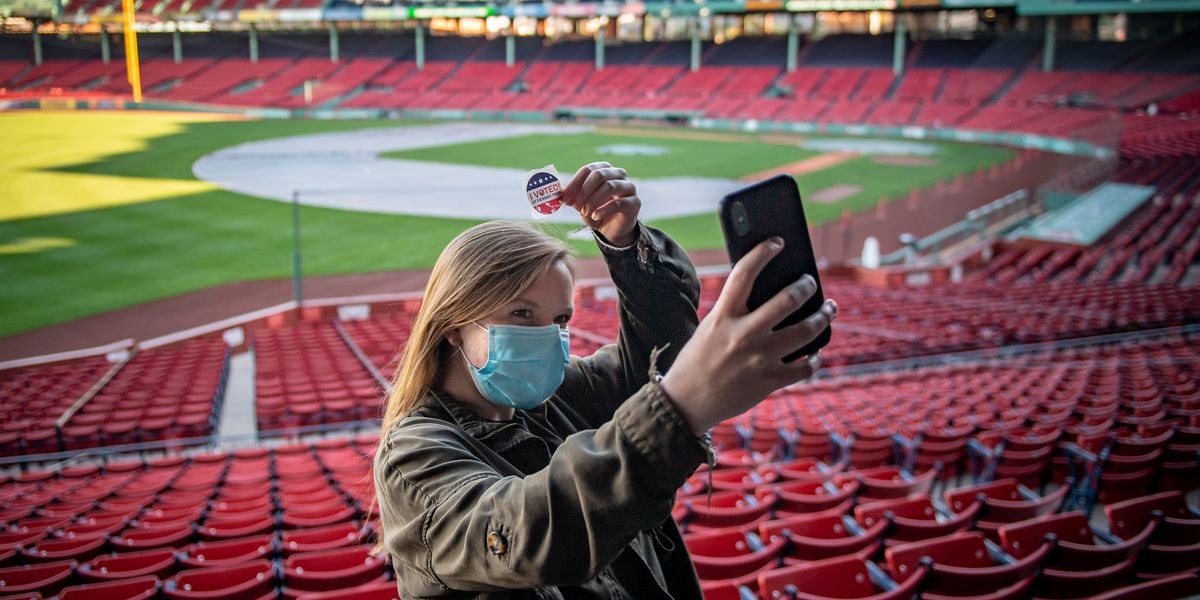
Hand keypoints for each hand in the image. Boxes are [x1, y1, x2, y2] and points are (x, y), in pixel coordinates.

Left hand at [561, 162, 640, 246]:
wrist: (610, 229)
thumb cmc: (594, 211)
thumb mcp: (579, 202)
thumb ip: (570, 195)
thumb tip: (558, 193)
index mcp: (604, 169)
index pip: (587, 169)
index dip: (574, 184)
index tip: (563, 198)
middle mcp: (618, 174)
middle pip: (599, 175)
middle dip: (583, 191)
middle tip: (575, 206)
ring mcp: (629, 187)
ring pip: (609, 186)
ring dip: (592, 200)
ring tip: (584, 212)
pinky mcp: (635, 202)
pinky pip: (618, 203)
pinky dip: (603, 210)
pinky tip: (595, 216)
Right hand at [660, 237, 837, 435]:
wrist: (686, 403)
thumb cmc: (698, 360)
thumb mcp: (710, 328)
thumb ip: (734, 311)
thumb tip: (770, 292)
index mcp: (723, 316)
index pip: (744, 272)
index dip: (763, 251)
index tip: (778, 241)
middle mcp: (743, 335)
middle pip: (788, 300)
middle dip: (806, 286)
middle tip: (811, 282)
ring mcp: (759, 359)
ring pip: (806, 331)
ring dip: (823, 316)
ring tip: (829, 309)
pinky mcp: (769, 382)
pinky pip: (806, 366)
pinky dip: (815, 357)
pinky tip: (815, 351)